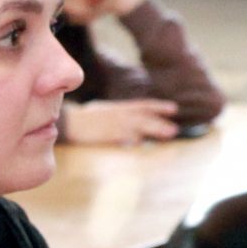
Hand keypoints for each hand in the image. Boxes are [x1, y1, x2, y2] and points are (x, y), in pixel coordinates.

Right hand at [62, 99, 179, 145]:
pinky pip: (124, 136)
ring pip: (139, 126)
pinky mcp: (108, 134)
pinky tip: (142, 143)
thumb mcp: (105, 110)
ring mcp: (115, 124)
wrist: (71, 122)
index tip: (173, 109)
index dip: (159, 107)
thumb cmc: (86, 118)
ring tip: (169, 134)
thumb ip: (120, 114)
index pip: (144, 105)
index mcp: (120, 107)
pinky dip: (133, 139)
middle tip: (175, 129)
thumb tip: (133, 122)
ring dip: (155, 130)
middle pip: (145, 117)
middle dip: (161, 122)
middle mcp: (120, 114)